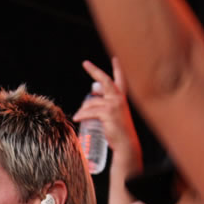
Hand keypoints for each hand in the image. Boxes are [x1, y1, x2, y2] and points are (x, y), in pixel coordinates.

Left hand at [72, 58, 142, 172]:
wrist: (126, 144)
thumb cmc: (118, 132)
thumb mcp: (113, 116)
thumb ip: (104, 106)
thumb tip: (87, 102)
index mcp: (121, 99)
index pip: (120, 81)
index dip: (117, 69)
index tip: (115, 59)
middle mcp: (118, 99)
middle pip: (105, 81)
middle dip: (94, 70)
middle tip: (85, 63)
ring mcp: (114, 105)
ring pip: (91, 102)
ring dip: (82, 110)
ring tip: (78, 117)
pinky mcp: (108, 113)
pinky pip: (89, 112)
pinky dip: (81, 115)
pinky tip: (77, 118)